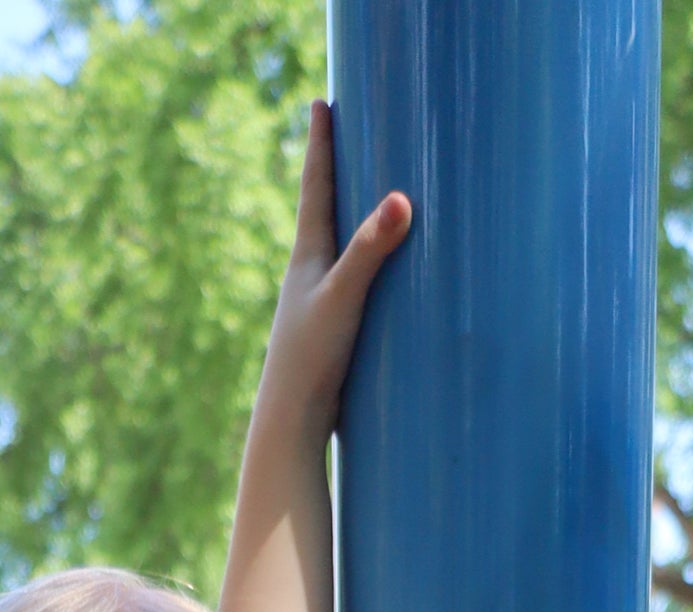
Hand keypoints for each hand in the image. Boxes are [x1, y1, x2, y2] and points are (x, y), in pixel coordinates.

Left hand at [261, 100, 411, 443]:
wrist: (292, 427)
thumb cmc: (310, 361)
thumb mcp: (344, 297)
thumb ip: (371, 249)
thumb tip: (400, 200)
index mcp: (308, 257)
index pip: (316, 185)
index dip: (321, 142)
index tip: (319, 102)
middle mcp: (310, 277)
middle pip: (326, 210)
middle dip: (337, 171)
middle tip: (343, 132)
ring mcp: (322, 306)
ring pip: (341, 251)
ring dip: (354, 223)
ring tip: (368, 199)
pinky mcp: (336, 336)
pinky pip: (358, 287)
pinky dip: (370, 269)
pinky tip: (383, 278)